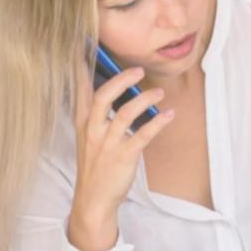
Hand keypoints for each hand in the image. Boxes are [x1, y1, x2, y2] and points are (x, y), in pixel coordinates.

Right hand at [66, 60, 174, 250]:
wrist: (93, 201)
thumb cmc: (95, 168)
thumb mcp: (89, 140)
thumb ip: (98, 118)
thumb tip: (117, 95)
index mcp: (83, 124)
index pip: (81, 91)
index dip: (83, 70)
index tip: (87, 49)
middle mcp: (93, 131)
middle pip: (104, 96)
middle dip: (122, 80)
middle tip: (137, 70)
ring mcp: (107, 144)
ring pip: (125, 113)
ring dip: (145, 99)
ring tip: (159, 93)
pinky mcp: (124, 157)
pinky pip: (143, 134)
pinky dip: (158, 122)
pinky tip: (169, 115)